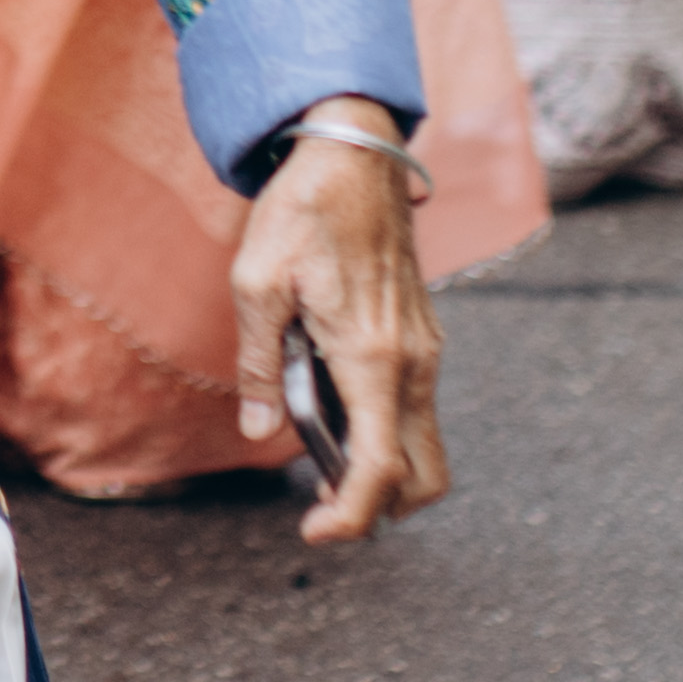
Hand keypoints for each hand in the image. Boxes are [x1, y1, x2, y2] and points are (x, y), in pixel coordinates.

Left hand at [229, 129, 447, 545]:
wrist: (355, 150)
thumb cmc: (303, 209)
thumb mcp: (256, 283)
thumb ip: (258, 363)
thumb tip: (258, 431)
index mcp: (373, 357)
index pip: (380, 469)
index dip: (351, 516)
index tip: (314, 531)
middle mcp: (414, 362)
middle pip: (425, 475)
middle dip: (379, 510)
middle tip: (319, 509)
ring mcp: (426, 350)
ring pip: (424, 444)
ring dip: (380, 470)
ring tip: (317, 460)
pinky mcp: (423, 337)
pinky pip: (414, 408)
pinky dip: (384, 433)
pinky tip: (331, 411)